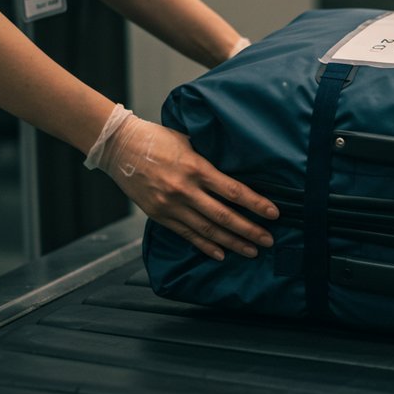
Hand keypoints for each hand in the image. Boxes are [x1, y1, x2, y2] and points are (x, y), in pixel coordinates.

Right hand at [88, 107, 279, 260]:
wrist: (119, 146)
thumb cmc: (156, 139)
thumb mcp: (189, 141)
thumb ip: (210, 158)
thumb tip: (238, 167)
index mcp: (196, 168)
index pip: (234, 190)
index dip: (256, 204)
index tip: (274, 213)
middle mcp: (184, 190)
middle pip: (224, 216)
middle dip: (250, 230)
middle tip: (269, 241)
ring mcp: (170, 205)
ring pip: (207, 230)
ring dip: (232, 242)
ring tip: (251, 251)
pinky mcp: (159, 215)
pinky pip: (187, 235)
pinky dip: (205, 246)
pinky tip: (221, 254)